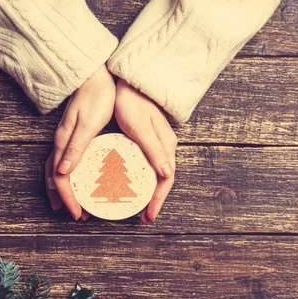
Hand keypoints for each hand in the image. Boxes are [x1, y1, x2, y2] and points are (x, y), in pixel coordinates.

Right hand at [45, 65, 115, 219]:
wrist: (94, 74)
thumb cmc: (96, 97)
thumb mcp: (88, 123)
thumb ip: (76, 147)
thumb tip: (63, 172)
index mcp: (65, 143)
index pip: (60, 178)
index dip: (68, 198)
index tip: (78, 213)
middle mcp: (61, 143)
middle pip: (54, 177)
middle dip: (64, 198)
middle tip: (76, 215)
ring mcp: (65, 139)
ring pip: (56, 170)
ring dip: (63, 189)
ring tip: (71, 203)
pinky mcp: (72, 135)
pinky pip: (64, 161)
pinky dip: (67, 176)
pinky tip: (77, 179)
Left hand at [114, 79, 176, 224]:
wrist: (130, 80)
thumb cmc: (132, 101)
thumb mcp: (140, 127)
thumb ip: (154, 150)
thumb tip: (167, 175)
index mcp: (165, 145)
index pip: (166, 179)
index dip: (158, 200)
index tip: (149, 216)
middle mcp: (165, 146)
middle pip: (163, 179)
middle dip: (154, 200)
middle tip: (143, 218)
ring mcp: (157, 143)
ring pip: (157, 173)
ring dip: (150, 191)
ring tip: (139, 207)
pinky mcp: (148, 139)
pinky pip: (149, 164)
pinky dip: (143, 179)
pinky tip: (134, 184)